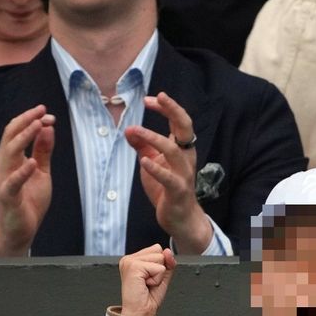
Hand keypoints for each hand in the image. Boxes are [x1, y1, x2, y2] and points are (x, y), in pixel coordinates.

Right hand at [0, 105, 54, 256]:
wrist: (20, 229)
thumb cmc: (29, 200)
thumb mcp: (41, 172)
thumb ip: (43, 151)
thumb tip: (48, 128)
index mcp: (10, 159)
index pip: (16, 133)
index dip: (30, 120)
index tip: (48, 114)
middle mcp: (3, 166)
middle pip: (10, 137)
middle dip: (26, 122)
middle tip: (43, 112)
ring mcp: (4, 180)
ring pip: (8, 154)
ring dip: (24, 138)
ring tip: (38, 126)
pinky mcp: (8, 196)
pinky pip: (12, 182)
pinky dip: (22, 172)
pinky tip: (32, 162)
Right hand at [119, 244, 176, 315]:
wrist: (140, 313)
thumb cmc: (148, 298)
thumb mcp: (162, 276)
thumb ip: (167, 262)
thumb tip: (167, 251)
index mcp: (133, 259)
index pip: (157, 249)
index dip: (160, 265)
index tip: (150, 279)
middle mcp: (129, 258)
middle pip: (159, 251)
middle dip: (160, 269)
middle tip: (148, 282)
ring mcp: (129, 261)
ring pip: (160, 258)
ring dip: (158, 275)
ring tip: (147, 284)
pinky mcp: (133, 266)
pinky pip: (159, 268)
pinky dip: (157, 279)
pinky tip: (146, 285)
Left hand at [125, 92, 211, 253]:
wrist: (180, 217)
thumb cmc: (167, 188)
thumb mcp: (152, 162)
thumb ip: (142, 146)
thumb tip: (128, 130)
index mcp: (182, 148)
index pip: (178, 121)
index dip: (166, 107)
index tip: (149, 99)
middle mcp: (186, 157)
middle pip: (185, 127)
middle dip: (172, 111)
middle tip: (158, 98)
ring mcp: (184, 174)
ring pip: (173, 150)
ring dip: (154, 138)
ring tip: (135, 130)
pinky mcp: (177, 190)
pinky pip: (168, 178)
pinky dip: (156, 168)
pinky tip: (144, 161)